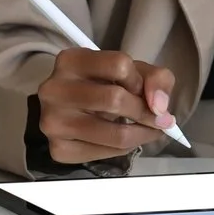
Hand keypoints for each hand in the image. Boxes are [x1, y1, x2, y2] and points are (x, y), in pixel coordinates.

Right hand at [36, 48, 179, 164]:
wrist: (70, 109)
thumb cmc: (104, 84)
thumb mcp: (132, 70)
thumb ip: (156, 78)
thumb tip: (160, 108)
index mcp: (71, 60)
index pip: (119, 65)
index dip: (139, 80)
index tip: (142, 90)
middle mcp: (54, 89)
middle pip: (115, 100)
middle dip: (146, 113)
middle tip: (159, 119)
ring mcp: (53, 122)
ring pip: (114, 134)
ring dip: (141, 134)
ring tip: (148, 130)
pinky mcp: (58, 149)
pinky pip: (105, 154)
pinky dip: (124, 149)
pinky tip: (123, 140)